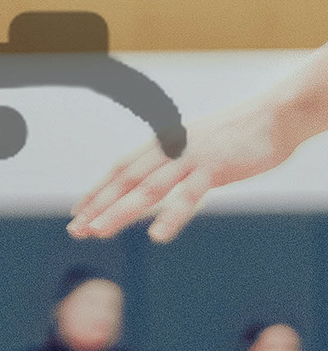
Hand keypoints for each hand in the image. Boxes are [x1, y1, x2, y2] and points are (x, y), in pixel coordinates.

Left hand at [68, 95, 287, 244]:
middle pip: (126, 181)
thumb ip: (177, 164)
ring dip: (120, 211)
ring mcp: (191, 158)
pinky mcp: (215, 168)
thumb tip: (162, 181)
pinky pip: (190, 195)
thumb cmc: (238, 135)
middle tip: (75, 229)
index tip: (78, 212)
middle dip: (98, 205)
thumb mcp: (198, 147)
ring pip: (148, 189)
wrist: (276, 115)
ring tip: (98, 232)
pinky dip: (172, 216)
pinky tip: (157, 236)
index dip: (98, 191)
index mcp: (164, 144)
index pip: (121, 170)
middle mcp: (170, 150)